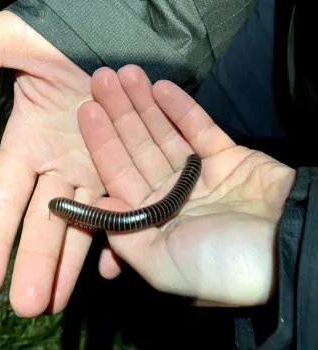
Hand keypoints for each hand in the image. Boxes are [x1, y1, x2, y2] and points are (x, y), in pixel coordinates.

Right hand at [0, 11, 119, 316]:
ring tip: (56, 300)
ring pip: (80, 225)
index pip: (3, 200)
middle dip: (33, 262)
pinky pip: (119, 210)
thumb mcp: (20, 43)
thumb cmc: (70, 41)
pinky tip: (111, 267)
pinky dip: (115, 238)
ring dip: (69, 263)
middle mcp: (60, 165)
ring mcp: (94, 171)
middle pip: (43, 222)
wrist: (122, 42)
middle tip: (28, 304)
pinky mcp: (125, 171)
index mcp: (30, 144)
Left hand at [78, 65, 295, 305]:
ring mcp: (200, 174)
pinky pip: (200, 129)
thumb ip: (124, 236)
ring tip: (127, 74)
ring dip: (145, 104)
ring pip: (165, 134)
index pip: (119, 173)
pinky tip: (161, 87)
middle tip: (102, 79)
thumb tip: (100, 207)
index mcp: (153, 218)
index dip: (101, 141)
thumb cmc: (217, 263)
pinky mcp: (228, 157)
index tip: (87, 109)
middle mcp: (172, 194)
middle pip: (139, 147)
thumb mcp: (160, 263)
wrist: (284, 250)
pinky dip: (181, 109)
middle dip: (120, 114)